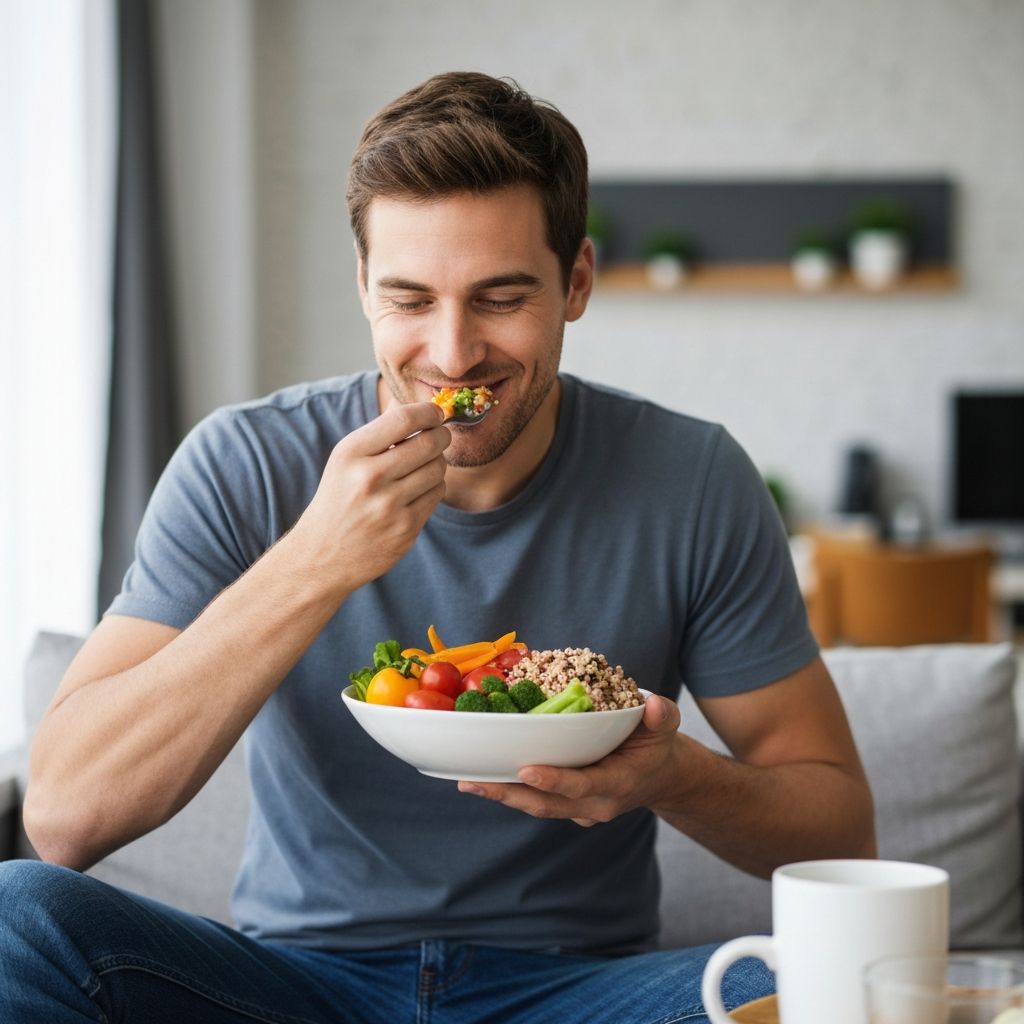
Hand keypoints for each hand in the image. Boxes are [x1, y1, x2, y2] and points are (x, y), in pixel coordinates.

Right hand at [290, 402, 449, 593]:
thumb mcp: (346, 459)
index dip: (429, 411)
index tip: (435, 413)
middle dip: (441, 436)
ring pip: (438, 469)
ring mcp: (389, 506)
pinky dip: (433, 488)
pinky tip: (417, 491)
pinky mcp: (405, 529)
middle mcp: (369, 478)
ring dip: (437, 464)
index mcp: (351, 453)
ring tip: (422, 468)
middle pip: (429, 442)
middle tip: (439, 436)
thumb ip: (380, 431)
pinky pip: (437, 495)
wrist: (322, 555)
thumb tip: (416, 404)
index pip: (404, 418)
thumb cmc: (339, 498)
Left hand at [458, 694, 683, 825]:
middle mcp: (593, 805)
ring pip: (534, 806)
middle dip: (510, 793)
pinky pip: (532, 800)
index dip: (556, 780)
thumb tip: (654, 705)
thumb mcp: (666, 727)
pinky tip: (478, 778)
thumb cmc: (656, 746)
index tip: (527, 770)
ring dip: (500, 795)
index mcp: (618, 785)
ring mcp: (576, 809)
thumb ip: (662, 717)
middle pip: (547, 804)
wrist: (658, 777)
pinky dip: (506, 790)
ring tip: (466, 781)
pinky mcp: (563, 805)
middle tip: (474, 781)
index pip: (584, 785)